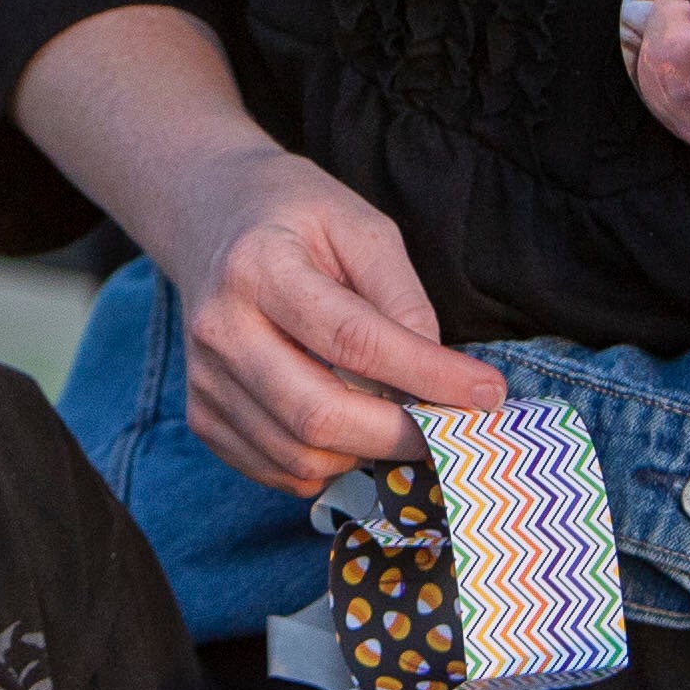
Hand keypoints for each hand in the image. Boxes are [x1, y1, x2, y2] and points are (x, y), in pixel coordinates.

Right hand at [163, 140, 504, 492]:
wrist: (210, 219)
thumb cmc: (297, 219)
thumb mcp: (362, 228)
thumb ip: (403, 298)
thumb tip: (439, 376)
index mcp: (259, 268)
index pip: (353, 340)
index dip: (426, 375)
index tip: (486, 393)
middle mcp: (221, 329)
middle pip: (317, 414)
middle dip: (400, 435)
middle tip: (450, 428)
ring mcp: (204, 380)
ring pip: (300, 455)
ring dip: (366, 454)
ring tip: (397, 419)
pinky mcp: (203, 416)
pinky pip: (278, 470)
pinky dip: (329, 465)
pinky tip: (350, 429)